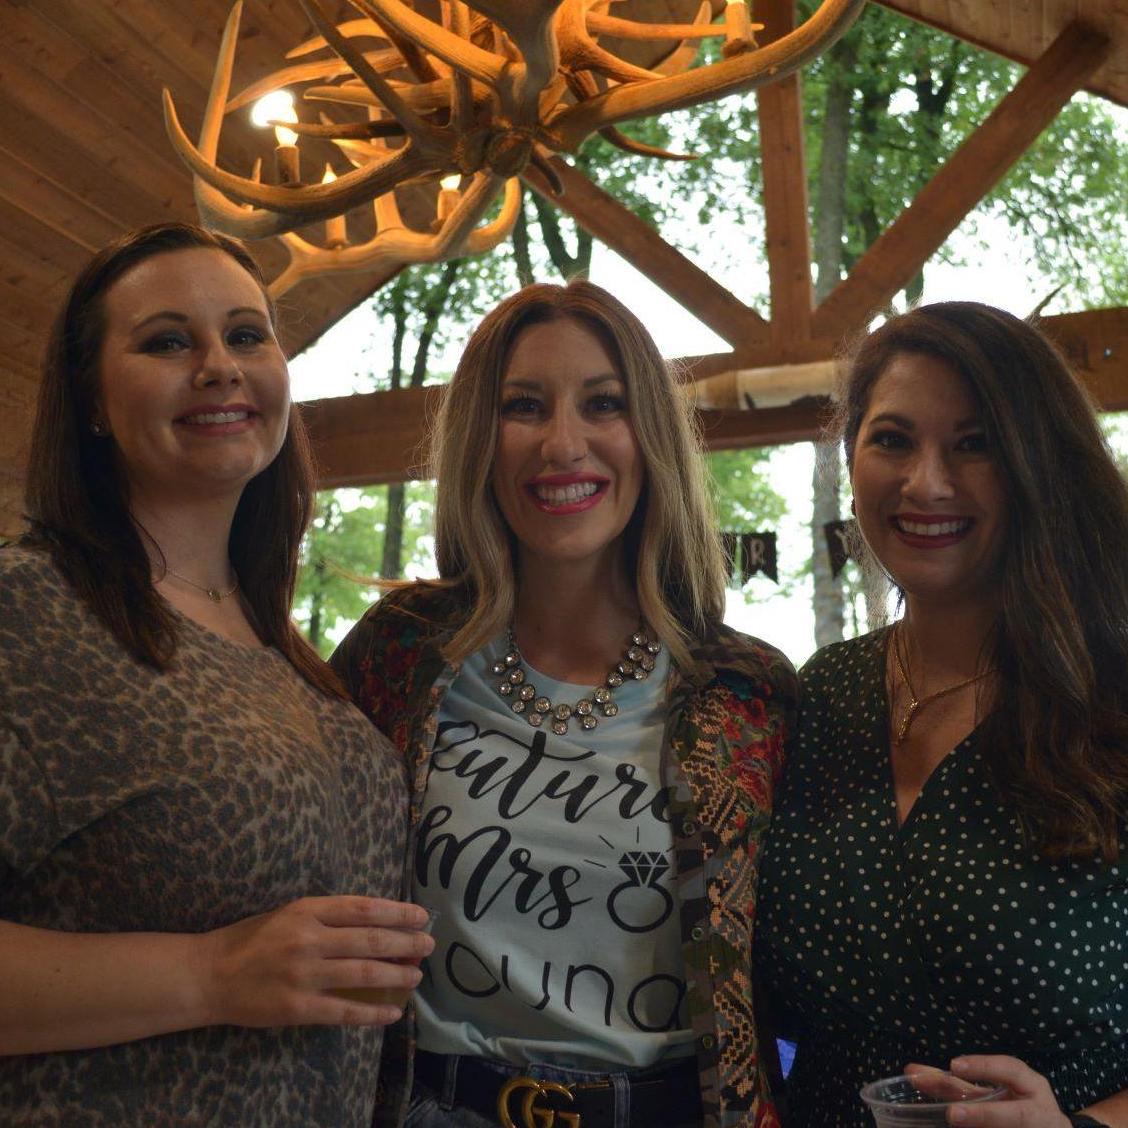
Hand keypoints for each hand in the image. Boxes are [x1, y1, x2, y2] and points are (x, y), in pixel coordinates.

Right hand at [197, 896, 434, 1028]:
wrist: (210, 974)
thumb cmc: (253, 939)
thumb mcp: (290, 913)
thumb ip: (328, 916)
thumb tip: (377, 922)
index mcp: (308, 910)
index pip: (364, 908)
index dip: (397, 912)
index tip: (421, 916)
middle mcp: (309, 939)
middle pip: (371, 940)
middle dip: (406, 943)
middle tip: (428, 945)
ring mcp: (304, 975)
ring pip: (364, 974)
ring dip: (397, 975)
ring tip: (416, 976)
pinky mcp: (297, 1008)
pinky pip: (345, 1011)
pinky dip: (373, 1013)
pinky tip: (393, 1012)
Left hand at [905, 1057, 1069, 1126]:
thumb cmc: (1017, 1105)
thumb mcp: (994, 1090)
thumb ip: (960, 1085)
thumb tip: (914, 1074)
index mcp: (1031, 1085)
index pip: (1012, 1069)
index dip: (984, 1067)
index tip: (954, 1065)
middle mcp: (1040, 1110)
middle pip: (1017, 1115)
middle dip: (984, 1114)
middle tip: (952, 1114)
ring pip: (1015, 1125)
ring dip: (985, 1124)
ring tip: (955, 1118)